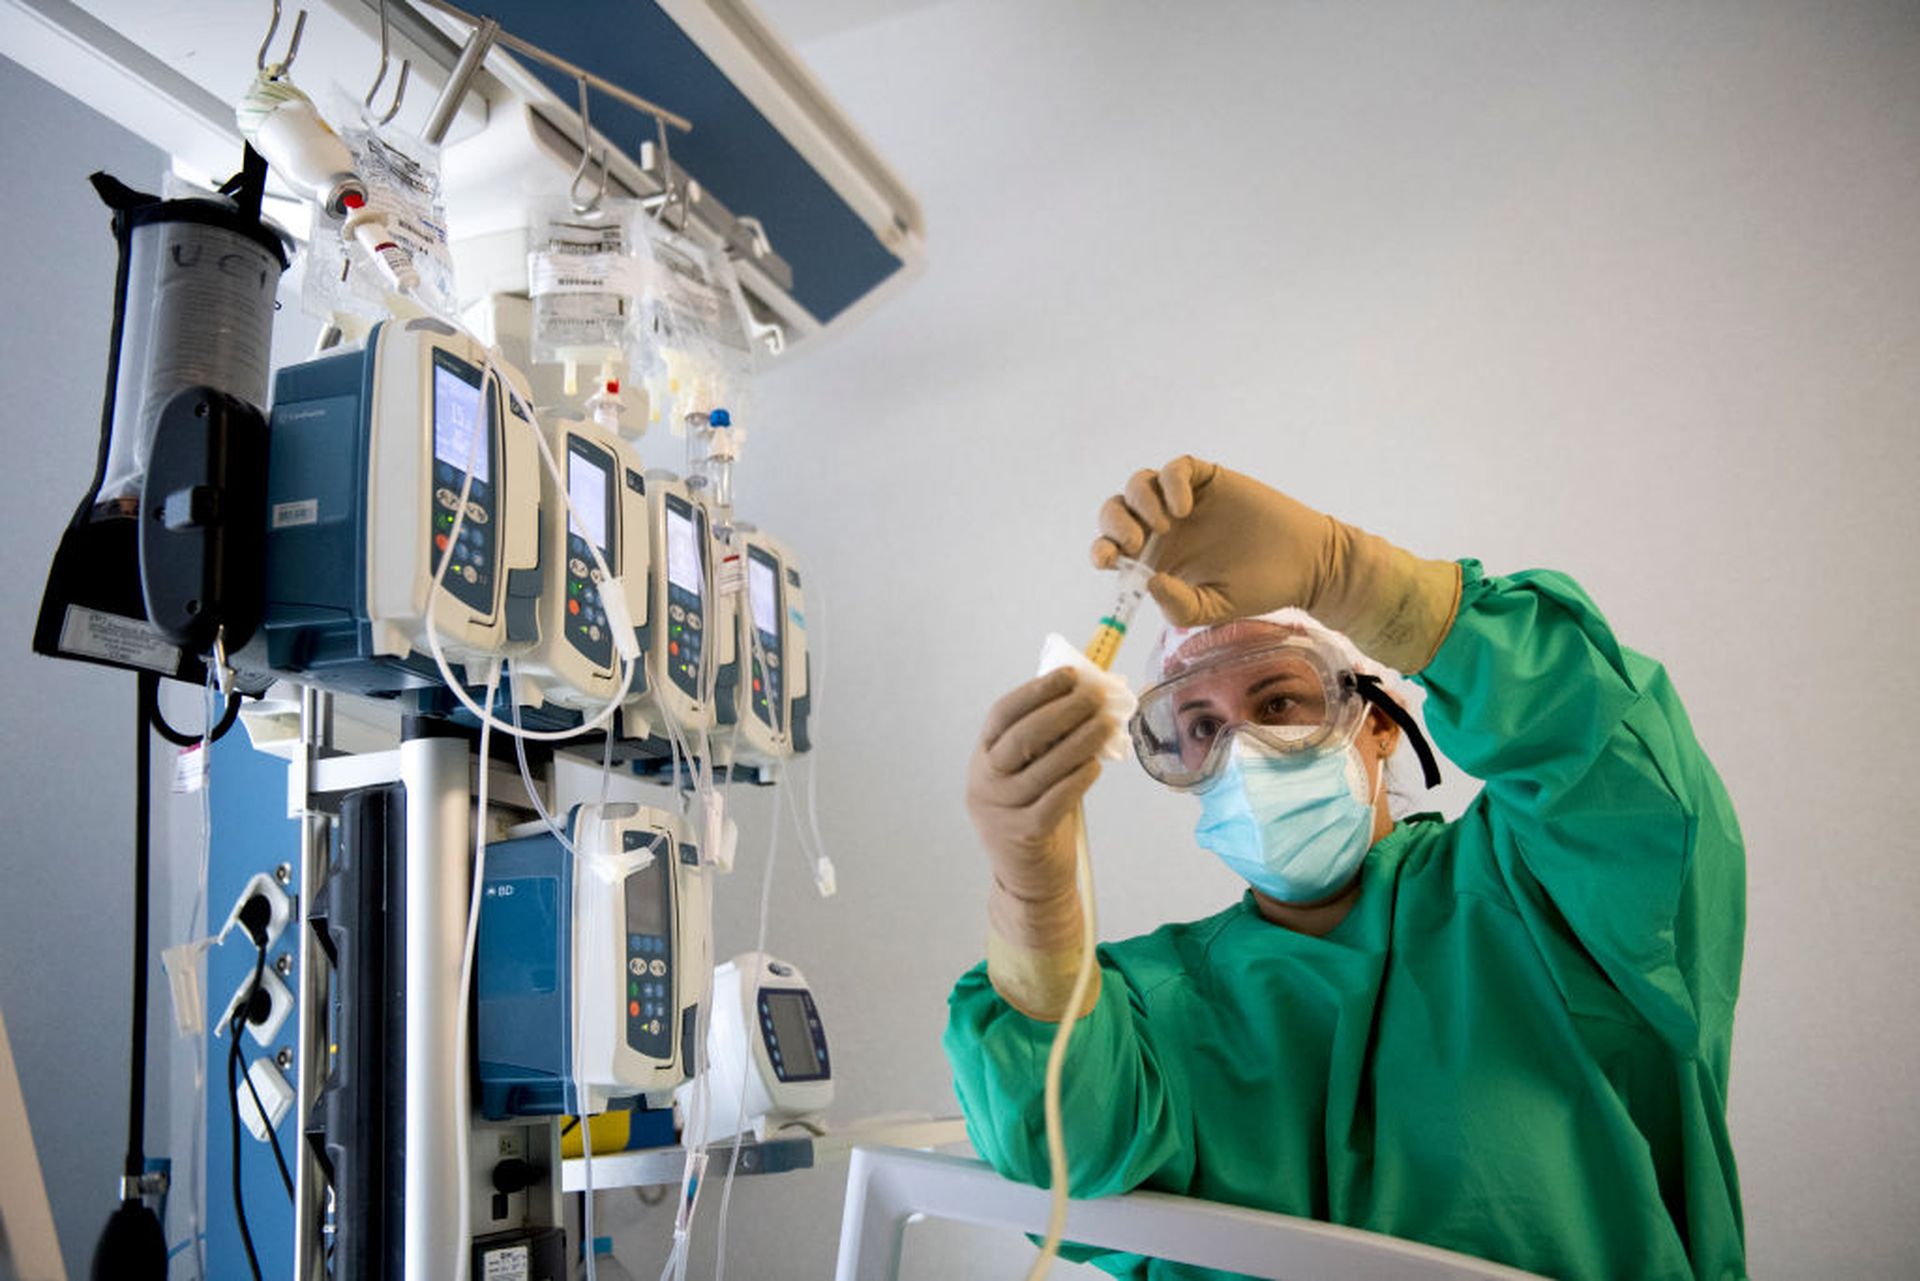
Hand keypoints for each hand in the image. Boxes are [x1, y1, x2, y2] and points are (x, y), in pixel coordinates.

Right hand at [965, 668, 1110, 904]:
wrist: (1028, 880)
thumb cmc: (1035, 816)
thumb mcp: (1029, 775)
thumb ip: (1048, 742)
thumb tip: (1086, 698)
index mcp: (982, 759)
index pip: (1003, 714)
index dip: (1036, 691)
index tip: (1070, 675)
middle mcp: (985, 782)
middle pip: (1023, 736)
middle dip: (1063, 710)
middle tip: (1096, 696)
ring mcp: (1002, 810)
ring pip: (1044, 767)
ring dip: (1080, 740)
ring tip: (1107, 724)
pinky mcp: (1024, 834)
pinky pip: (1056, 798)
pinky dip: (1078, 777)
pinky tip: (1096, 764)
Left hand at [1090, 456, 1336, 626]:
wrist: (1302, 563)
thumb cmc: (1256, 588)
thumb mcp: (1213, 607)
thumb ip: (1179, 605)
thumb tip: (1150, 583)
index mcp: (1156, 558)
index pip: (1113, 548)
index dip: (1102, 550)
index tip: (1107, 560)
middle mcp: (1163, 527)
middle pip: (1117, 511)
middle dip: (1115, 524)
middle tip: (1136, 544)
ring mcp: (1184, 500)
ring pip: (1140, 485)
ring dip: (1140, 502)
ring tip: (1165, 526)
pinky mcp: (1209, 479)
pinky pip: (1177, 469)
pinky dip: (1172, 482)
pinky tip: (1185, 507)